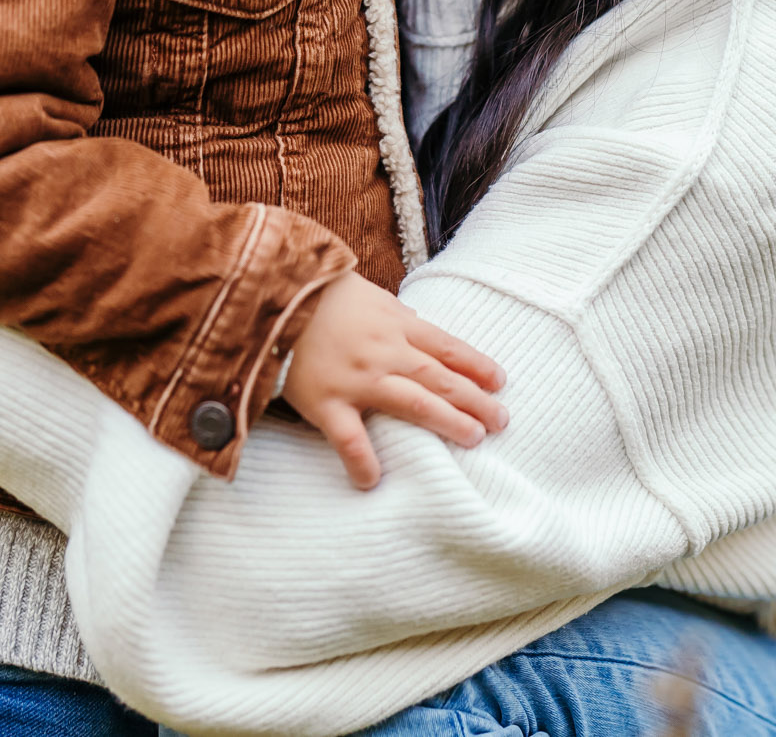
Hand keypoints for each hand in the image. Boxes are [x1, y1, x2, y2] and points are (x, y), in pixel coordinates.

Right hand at [282, 273, 507, 488]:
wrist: (274, 295)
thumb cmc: (323, 296)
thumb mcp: (371, 297)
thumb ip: (397, 318)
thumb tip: (422, 329)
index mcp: (396, 324)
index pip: (446, 347)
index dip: (476, 365)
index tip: (500, 382)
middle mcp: (384, 351)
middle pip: (440, 377)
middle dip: (475, 399)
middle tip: (501, 420)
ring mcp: (357, 378)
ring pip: (412, 403)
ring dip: (447, 420)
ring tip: (474, 437)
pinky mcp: (325, 401)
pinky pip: (349, 437)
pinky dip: (362, 460)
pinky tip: (374, 480)